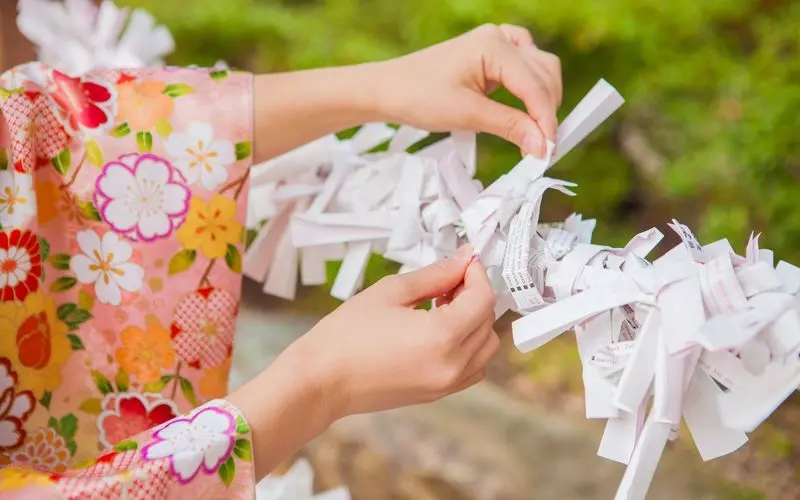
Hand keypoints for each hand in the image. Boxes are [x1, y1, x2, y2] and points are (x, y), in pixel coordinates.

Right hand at [296, 244, 497, 417]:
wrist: (321, 380)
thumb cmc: (347, 334)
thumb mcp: (392, 291)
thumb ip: (436, 274)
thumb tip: (463, 260)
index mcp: (443, 336)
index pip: (483, 299)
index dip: (477, 274)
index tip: (463, 261)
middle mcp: (453, 365)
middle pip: (487, 322)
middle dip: (475, 295)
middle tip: (448, 280)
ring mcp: (447, 384)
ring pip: (486, 348)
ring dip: (474, 322)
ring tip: (442, 307)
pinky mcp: (438, 394)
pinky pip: (472, 368)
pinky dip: (468, 347)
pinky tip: (440, 331)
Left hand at [375, 24, 562, 156]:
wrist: (388, 89)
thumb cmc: (418, 96)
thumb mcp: (467, 115)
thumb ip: (509, 127)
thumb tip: (542, 145)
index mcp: (493, 46)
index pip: (535, 85)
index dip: (546, 120)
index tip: (549, 150)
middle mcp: (499, 38)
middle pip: (545, 73)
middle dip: (547, 110)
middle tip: (542, 148)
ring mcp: (496, 43)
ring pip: (540, 69)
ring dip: (542, 100)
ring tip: (534, 134)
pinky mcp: (492, 55)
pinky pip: (525, 69)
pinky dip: (530, 91)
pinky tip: (524, 111)